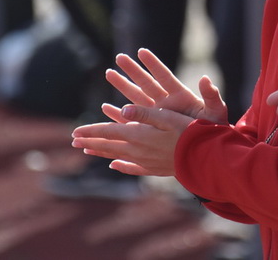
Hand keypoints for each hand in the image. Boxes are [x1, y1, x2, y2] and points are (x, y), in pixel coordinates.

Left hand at [71, 104, 192, 176]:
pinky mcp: (153, 168)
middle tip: (74, 141)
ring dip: (100, 152)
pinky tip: (114, 165)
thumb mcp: (168, 117)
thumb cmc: (189, 133)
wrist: (203, 158)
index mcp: (139, 135)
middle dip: (90, 141)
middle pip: (108, 145)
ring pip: (116, 156)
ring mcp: (144, 161)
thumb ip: (145, 113)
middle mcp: (137, 150)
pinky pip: (131, 168)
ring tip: (87, 150)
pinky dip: (120, 165)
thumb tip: (121, 109)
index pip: (108, 132)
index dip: (91, 130)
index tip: (75, 131)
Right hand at [107, 48, 228, 124]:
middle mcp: (166, 102)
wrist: (209, 147)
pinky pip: (132, 120)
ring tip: (109, 72)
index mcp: (180, 96)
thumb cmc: (214, 127)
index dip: (154, 64)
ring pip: (136, 98)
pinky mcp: (152, 128)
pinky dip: (120, 114)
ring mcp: (157, 115)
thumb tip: (205, 78)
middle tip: (120, 57)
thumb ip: (211, 95)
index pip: (164, 76)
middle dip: (133, 70)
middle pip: (146, 83)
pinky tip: (107, 108)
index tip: (142, 51)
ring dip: (123, 85)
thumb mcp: (215, 110)